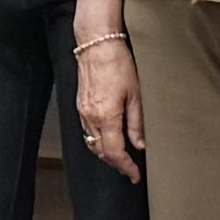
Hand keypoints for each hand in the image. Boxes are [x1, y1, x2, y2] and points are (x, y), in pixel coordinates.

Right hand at [74, 31, 145, 180]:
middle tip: (130, 170)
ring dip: (106, 154)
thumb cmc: (117, 63)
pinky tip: (107, 139)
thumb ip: (136, 123)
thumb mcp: (135, 95)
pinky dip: (98, 141)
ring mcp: (83, 112)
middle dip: (117, 164)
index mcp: (106, 117)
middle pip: (102, 152)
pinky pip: (87, 132)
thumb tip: (140, 144)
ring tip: (121, 158)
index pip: (115, 153)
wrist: (96, 44)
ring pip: (92, 144)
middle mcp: (91, 118)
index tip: (134, 175)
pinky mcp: (80, 106)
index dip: (126, 167)